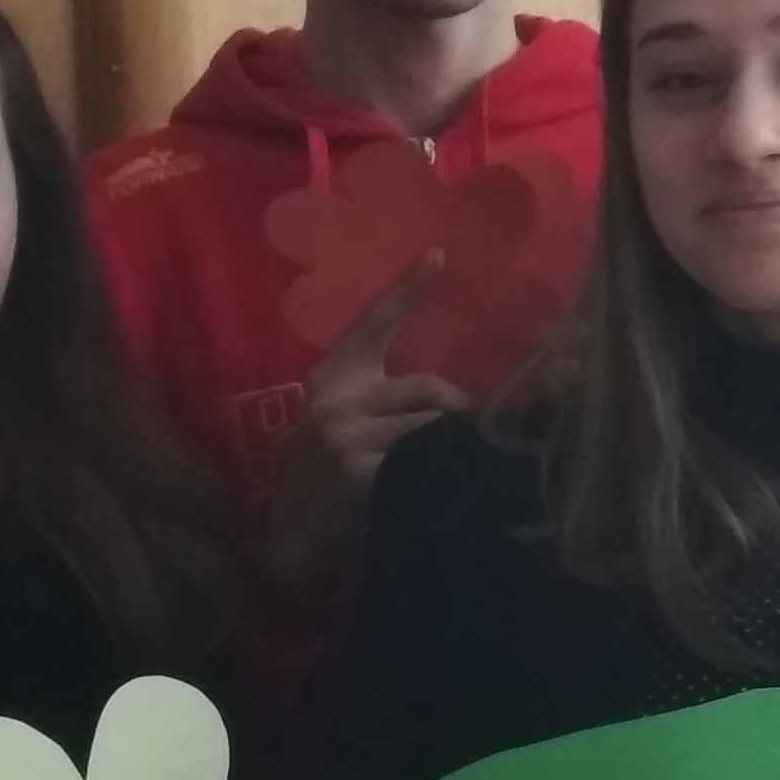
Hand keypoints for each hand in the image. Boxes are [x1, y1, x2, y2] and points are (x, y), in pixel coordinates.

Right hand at [266, 254, 472, 582]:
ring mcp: (344, 437)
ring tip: (475, 454)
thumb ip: (380, 393)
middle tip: (485, 422)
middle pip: (426, 386)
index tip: (439, 254)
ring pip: (429, 428)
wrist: (294, 525)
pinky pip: (418, 464)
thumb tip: (449, 389)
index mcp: (333, 373)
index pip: (374, 322)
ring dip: (455, 443)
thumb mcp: (342, 414)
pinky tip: (452, 482)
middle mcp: (335, 399)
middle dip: (459, 408)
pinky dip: (439, 472)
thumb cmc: (327, 463)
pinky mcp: (356, 473)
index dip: (407, 289)